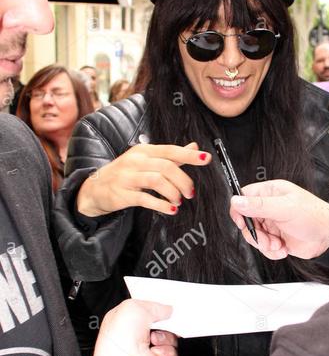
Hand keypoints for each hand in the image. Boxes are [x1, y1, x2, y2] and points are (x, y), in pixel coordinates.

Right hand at [76, 141, 211, 216]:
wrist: (95, 188)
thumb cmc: (126, 174)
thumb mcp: (146, 160)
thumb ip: (171, 156)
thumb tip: (195, 146)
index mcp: (144, 151)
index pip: (170, 150)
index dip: (189, 155)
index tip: (206, 159)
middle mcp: (135, 161)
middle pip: (166, 167)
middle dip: (183, 181)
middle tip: (190, 193)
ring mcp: (127, 177)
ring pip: (157, 181)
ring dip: (173, 193)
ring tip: (178, 201)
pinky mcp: (122, 194)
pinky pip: (145, 199)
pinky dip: (161, 205)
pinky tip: (171, 209)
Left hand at [92, 299, 177, 355]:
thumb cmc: (120, 338)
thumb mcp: (135, 307)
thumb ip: (154, 305)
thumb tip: (166, 310)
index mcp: (126, 322)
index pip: (147, 312)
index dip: (157, 310)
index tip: (164, 309)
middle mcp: (136, 337)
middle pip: (163, 326)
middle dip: (165, 324)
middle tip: (158, 325)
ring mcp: (147, 351)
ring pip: (171, 339)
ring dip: (165, 339)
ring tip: (152, 341)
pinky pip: (173, 355)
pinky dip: (166, 353)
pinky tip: (155, 353)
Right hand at [229, 179, 328, 259]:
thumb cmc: (314, 216)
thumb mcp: (285, 208)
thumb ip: (259, 205)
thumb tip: (236, 201)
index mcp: (271, 192)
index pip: (244, 197)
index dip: (240, 210)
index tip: (243, 222)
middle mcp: (269, 207)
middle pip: (246, 220)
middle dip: (255, 233)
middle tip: (266, 239)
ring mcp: (272, 223)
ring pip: (254, 236)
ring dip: (264, 244)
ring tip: (278, 245)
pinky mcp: (275, 238)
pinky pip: (263, 247)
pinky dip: (271, 251)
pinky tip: (283, 249)